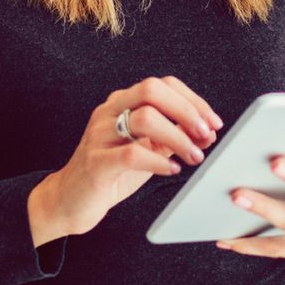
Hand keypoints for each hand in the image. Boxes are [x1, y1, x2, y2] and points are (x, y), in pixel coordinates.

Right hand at [29, 77, 220, 243]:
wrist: (71, 200)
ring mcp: (99, 134)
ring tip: (193, 157)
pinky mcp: (95, 162)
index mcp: (122, 103)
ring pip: (145, 118)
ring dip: (178, 137)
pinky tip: (172, 169)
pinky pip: (131, 154)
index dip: (192, 100)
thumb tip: (208, 132)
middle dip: (186, 111)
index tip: (214, 122)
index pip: (162, 84)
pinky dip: (158, 160)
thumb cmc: (113, 172)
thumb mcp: (147, 149)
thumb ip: (173, 137)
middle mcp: (109, 111)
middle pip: (151, 90)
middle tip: (206, 135)